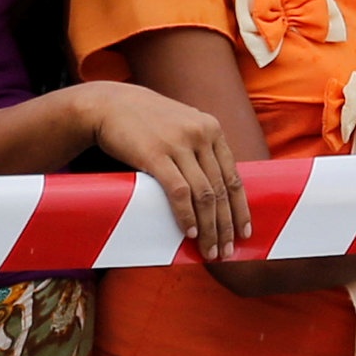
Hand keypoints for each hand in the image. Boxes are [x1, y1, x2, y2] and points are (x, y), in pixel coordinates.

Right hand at [74, 80, 254, 257]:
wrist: (110, 104)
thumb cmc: (147, 121)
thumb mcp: (183, 125)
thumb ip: (201, 149)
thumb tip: (216, 188)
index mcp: (213, 130)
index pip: (235, 177)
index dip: (241, 208)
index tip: (245, 231)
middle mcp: (202, 135)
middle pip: (221, 190)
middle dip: (227, 225)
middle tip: (228, 251)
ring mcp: (180, 144)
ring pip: (205, 194)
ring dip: (210, 227)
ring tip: (211, 250)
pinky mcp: (156, 154)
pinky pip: (179, 191)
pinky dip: (187, 215)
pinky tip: (191, 232)